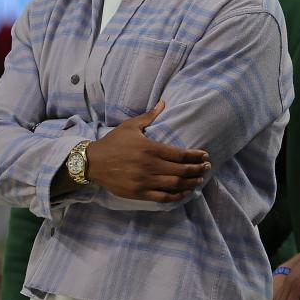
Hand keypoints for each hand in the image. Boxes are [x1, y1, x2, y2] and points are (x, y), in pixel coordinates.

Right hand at [86, 100, 210, 201]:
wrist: (92, 163)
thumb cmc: (113, 142)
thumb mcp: (131, 126)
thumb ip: (150, 116)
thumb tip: (164, 103)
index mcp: (150, 148)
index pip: (180, 154)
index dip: (195, 156)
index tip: (205, 156)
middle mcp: (150, 165)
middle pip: (181, 170)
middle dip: (197, 169)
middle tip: (207, 168)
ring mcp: (145, 181)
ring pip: (175, 184)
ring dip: (190, 183)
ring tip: (199, 180)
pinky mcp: (139, 193)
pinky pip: (163, 197)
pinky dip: (176, 196)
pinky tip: (184, 193)